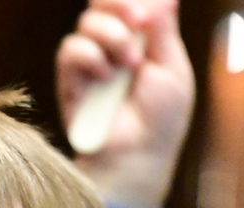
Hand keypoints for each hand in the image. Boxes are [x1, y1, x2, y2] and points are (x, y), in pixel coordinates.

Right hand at [56, 0, 194, 207]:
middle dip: (118, 4)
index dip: (132, 1)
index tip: (146, 13)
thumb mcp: (173, 68)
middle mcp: (113, 48)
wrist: (136, 156)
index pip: (128, 4)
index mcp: (141, 42)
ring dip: (111, 35)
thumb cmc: (161, 120)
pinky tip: (104, 76)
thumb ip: (164, 29)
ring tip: (128, 65)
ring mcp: (91, 63)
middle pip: (101, 4)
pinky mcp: (70, 81)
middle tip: (137, 20)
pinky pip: (70, 50)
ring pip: (86, 23)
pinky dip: (89, 55)